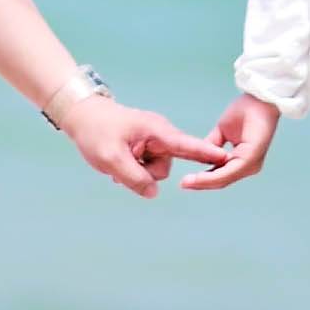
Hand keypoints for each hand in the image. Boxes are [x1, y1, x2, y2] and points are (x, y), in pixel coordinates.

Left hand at [61, 90, 226, 198]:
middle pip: (165, 167)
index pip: (187, 146)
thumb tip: (154, 194)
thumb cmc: (95, 131)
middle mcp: (160, 135)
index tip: (228, 158)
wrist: (81, 116)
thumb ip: (134, 178)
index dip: (207, 154)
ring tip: (117, 161)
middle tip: (120, 165)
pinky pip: (147, 167)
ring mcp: (153, 141)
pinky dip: (133, 169)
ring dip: (136, 172)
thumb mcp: (111, 159)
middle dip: (145, 173)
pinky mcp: (146, 146)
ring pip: (156, 170)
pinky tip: (118, 162)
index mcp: (157, 131)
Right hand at [193, 93, 280, 188]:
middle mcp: (249, 166)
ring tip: (186, 182)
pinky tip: (198, 177)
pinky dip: (212, 175)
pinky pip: (229, 171)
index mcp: (243, 161)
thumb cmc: (246, 111)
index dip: (203, 180)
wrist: (260, 97)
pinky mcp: (251, 158)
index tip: (185, 181)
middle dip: (201, 184)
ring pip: (224, 178)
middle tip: (182, 184)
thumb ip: (212, 145)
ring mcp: (251, 163)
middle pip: (222, 180)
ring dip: (204, 181)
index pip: (222, 175)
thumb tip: (200, 154)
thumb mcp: (223, 131)